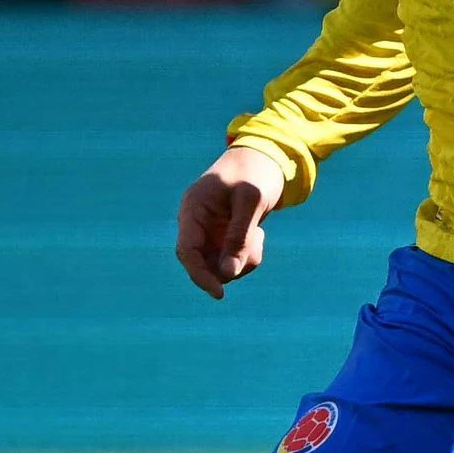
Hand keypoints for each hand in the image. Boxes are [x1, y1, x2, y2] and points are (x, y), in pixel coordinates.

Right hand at [175, 143, 290, 300]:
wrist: (267, 159)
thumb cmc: (256, 173)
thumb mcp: (252, 201)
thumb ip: (239, 237)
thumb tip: (228, 275)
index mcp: (193, 208)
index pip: (187, 250)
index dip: (199, 275)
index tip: (220, 294)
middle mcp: (195, 222)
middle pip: (200, 263)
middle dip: (228, 265)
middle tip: (254, 247)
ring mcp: (208, 231)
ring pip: (218, 266)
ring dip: (242, 260)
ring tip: (259, 234)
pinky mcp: (221, 237)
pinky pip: (231, 260)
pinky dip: (247, 256)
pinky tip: (258, 234)